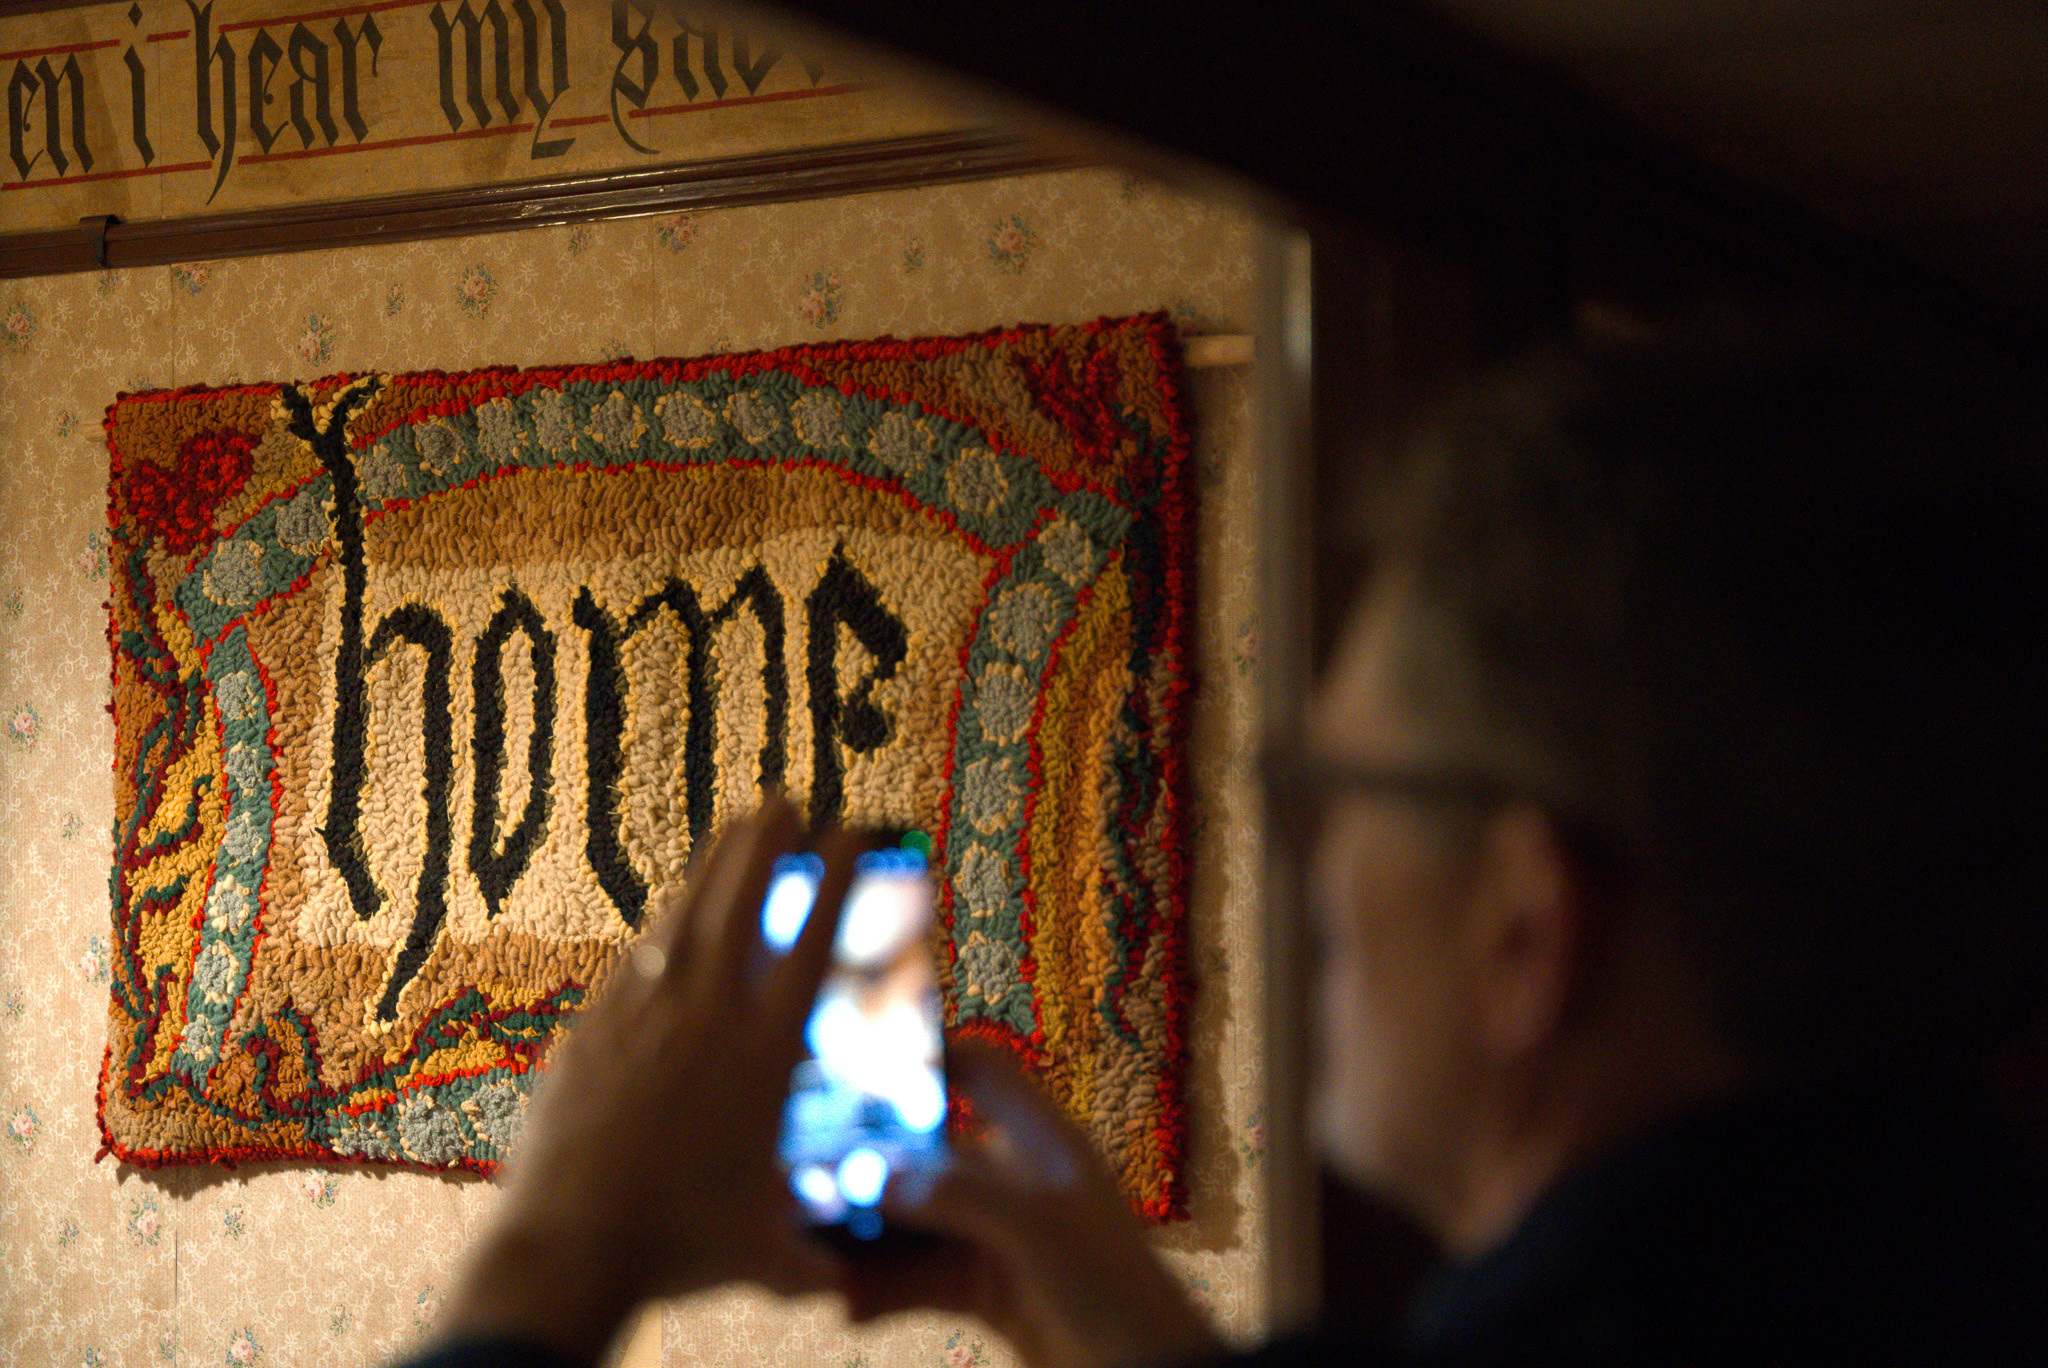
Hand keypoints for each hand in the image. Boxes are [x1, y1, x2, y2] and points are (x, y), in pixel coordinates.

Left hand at [435, 796, 857, 1364]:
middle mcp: (709, 1013)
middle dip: (772, 841)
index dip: (837, 878)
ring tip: (739, 821)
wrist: (572, 1245)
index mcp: (767, 1050)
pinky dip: (665, 924)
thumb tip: (852, 1291)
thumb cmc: (681, 1248)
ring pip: (687, 911)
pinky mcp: (593, 1025)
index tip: (853, 834)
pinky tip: (674, 911)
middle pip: (746, 900)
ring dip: (717, 861)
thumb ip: (816, 1262)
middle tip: (790, 799)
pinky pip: (638, 955)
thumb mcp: (768, 1255)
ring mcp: (645, 1010)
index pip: (813, 940)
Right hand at [843, 1041, 1222, 1367]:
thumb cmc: (1116, 1290)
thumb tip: (874, 1175)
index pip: (981, 1072)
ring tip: (816, 1261)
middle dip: (871, 1169)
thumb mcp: (1036, 1229)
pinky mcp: (991, 1293)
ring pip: (916, 1225)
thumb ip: (954, 1194)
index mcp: (1043, 1143)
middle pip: (930, 1155)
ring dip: (867, 1240)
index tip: (857, 1067)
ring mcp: (1001, 1239)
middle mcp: (1018, 1183)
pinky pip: (922, 1281)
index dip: (927, 1060)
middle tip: (807, 1182)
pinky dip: (885, 1291)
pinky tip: (851, 1307)